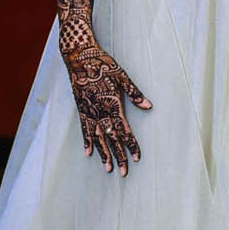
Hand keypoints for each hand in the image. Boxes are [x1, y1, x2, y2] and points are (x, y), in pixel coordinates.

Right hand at [61, 32, 151, 174]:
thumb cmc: (103, 65)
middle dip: (118, 155)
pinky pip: (84, 129)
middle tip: (124, 172)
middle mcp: (100, 112)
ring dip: (103, 154)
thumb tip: (148, 106)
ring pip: (97, 138)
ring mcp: (89, 112)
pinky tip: (88, 153)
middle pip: (111, 138)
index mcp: (112, 104)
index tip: (137, 157)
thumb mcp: (122, 76)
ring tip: (108, 168)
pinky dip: (86, 142)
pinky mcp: (81, 109)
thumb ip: (134, 93)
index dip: (131, 144)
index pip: (124, 130)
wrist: (80, 57)